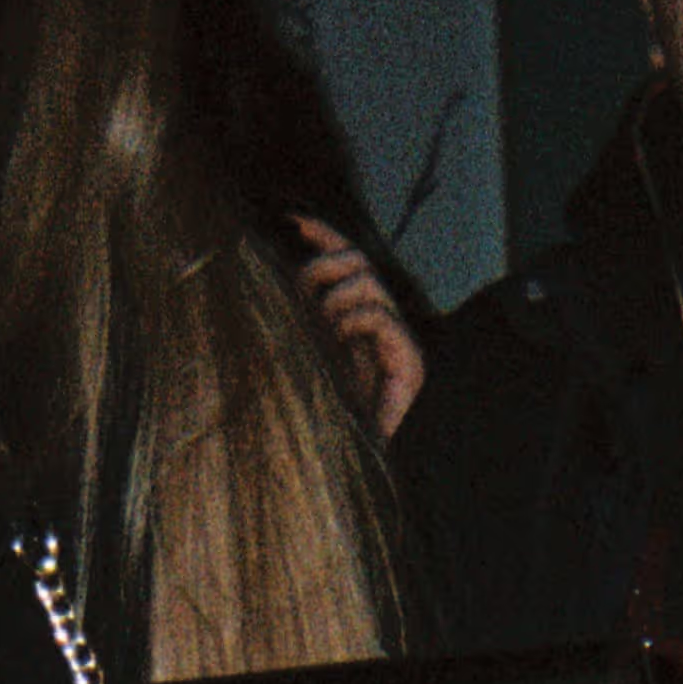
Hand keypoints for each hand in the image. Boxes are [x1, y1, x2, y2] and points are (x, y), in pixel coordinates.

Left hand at [291, 215, 420, 438]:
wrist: (357, 462)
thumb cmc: (330, 416)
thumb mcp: (306, 357)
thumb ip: (300, 321)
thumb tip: (274, 278)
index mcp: (355, 318)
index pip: (347, 260)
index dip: (324, 235)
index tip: (293, 221)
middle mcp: (379, 323)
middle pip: (358, 261)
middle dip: (326, 265)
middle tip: (307, 294)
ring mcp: (396, 341)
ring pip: (368, 283)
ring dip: (336, 298)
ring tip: (326, 327)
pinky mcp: (408, 361)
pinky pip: (380, 317)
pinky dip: (354, 320)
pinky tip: (343, 340)